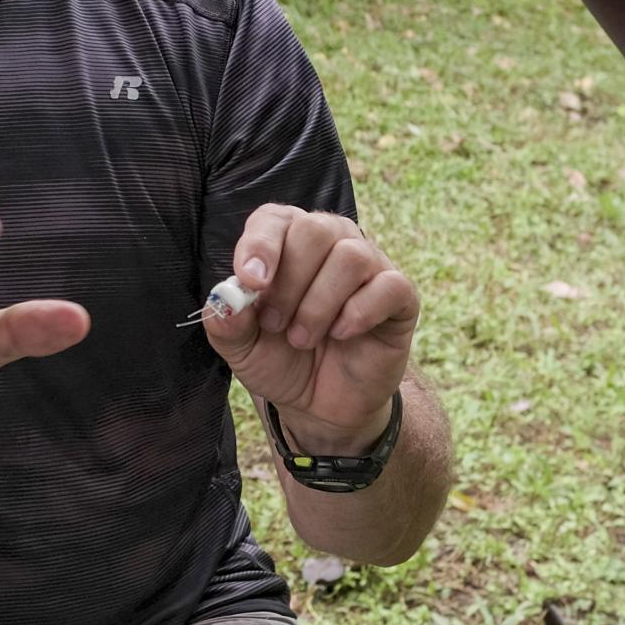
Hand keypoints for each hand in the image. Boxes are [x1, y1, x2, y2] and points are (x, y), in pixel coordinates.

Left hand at [205, 206, 418, 453]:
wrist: (319, 405)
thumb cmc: (280, 360)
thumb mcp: (241, 348)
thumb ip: (227, 322)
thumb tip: (224, 298)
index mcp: (288, 242)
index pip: (275, 219)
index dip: (261, 244)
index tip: (251, 281)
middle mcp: (332, 243)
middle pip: (314, 230)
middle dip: (289, 282)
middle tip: (275, 324)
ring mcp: (370, 266)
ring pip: (351, 256)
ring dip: (318, 304)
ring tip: (302, 338)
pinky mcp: (400, 297)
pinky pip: (389, 286)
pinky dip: (359, 312)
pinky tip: (341, 335)